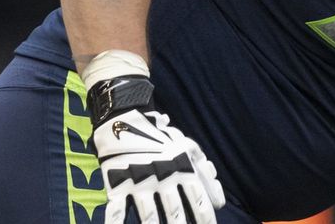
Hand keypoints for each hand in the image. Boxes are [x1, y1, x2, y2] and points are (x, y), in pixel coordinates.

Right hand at [93, 107, 225, 223]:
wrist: (126, 121)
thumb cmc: (163, 139)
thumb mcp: (190, 150)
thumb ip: (207, 176)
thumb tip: (220, 203)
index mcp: (183, 169)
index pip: (198, 199)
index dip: (204, 217)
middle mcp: (164, 177)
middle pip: (175, 211)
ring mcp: (139, 182)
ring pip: (148, 215)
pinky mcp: (116, 184)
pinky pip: (116, 210)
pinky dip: (115, 223)